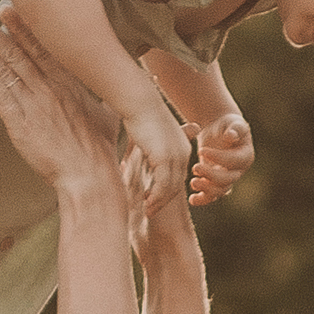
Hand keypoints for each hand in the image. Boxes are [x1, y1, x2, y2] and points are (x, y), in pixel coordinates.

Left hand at [0, 8, 126, 208]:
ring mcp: (33, 105)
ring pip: (5, 68)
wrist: (90, 176)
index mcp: (69, 83)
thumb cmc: (100, 148)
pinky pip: (1, 96)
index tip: (8, 9)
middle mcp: (49, 88)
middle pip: (17, 52)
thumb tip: (106, 85)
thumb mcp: (107, 113)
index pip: (41, 48)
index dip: (22, 27)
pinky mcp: (20, 125)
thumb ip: (98, 95)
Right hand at [120, 104, 193, 224]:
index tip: (153, 200)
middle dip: (164, 200)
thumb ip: (146, 152)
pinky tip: (146, 202)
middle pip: (177, 184)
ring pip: (171, 187)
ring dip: (159, 202)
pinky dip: (156, 196)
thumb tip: (130, 163)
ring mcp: (176, 156)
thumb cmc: (139, 116)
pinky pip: (163, 184)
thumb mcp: (148, 137)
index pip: (178, 175)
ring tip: (147, 211)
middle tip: (150, 211)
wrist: (140, 102)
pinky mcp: (165, 157)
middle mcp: (184, 153)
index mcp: (182, 147)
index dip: (167, 190)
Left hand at [190, 107, 254, 206]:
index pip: (234, 161)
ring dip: (207, 189)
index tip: (201, 150)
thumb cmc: (227, 124)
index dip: (219, 158)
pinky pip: (211, 196)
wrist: (219, 131)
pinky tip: (192, 199)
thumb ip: (235, 128)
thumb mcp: (233, 122)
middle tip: (195, 167)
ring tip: (193, 182)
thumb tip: (231, 136)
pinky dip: (202, 199)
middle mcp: (239, 171)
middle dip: (212, 175)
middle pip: (228, 180)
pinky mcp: (216, 183)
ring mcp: (228, 179)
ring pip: (220, 191)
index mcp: (246, 156)